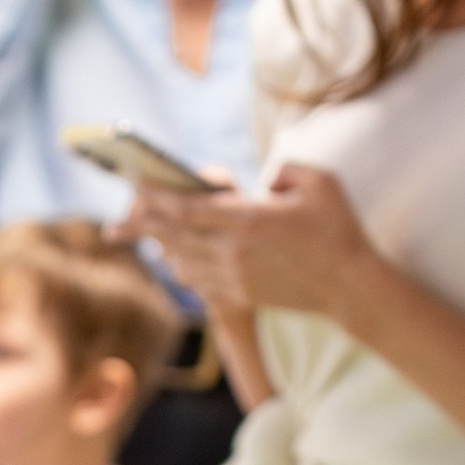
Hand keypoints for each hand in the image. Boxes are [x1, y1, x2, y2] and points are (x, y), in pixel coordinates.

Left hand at [138, 164, 379, 327]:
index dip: (155, 196)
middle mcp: (234, 250)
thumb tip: (261, 179)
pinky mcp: (241, 295)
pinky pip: (199, 283)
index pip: (188, 206)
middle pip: (174, 237)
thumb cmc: (339, 229)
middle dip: (140, 228)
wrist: (351, 287)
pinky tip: (175, 260)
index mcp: (249, 219)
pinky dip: (182, 269)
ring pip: (182, 262)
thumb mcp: (321, 181)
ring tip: (143, 237)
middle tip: (112, 225)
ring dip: (161, 249)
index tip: (132, 184)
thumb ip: (286, 168)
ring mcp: (236, 277)